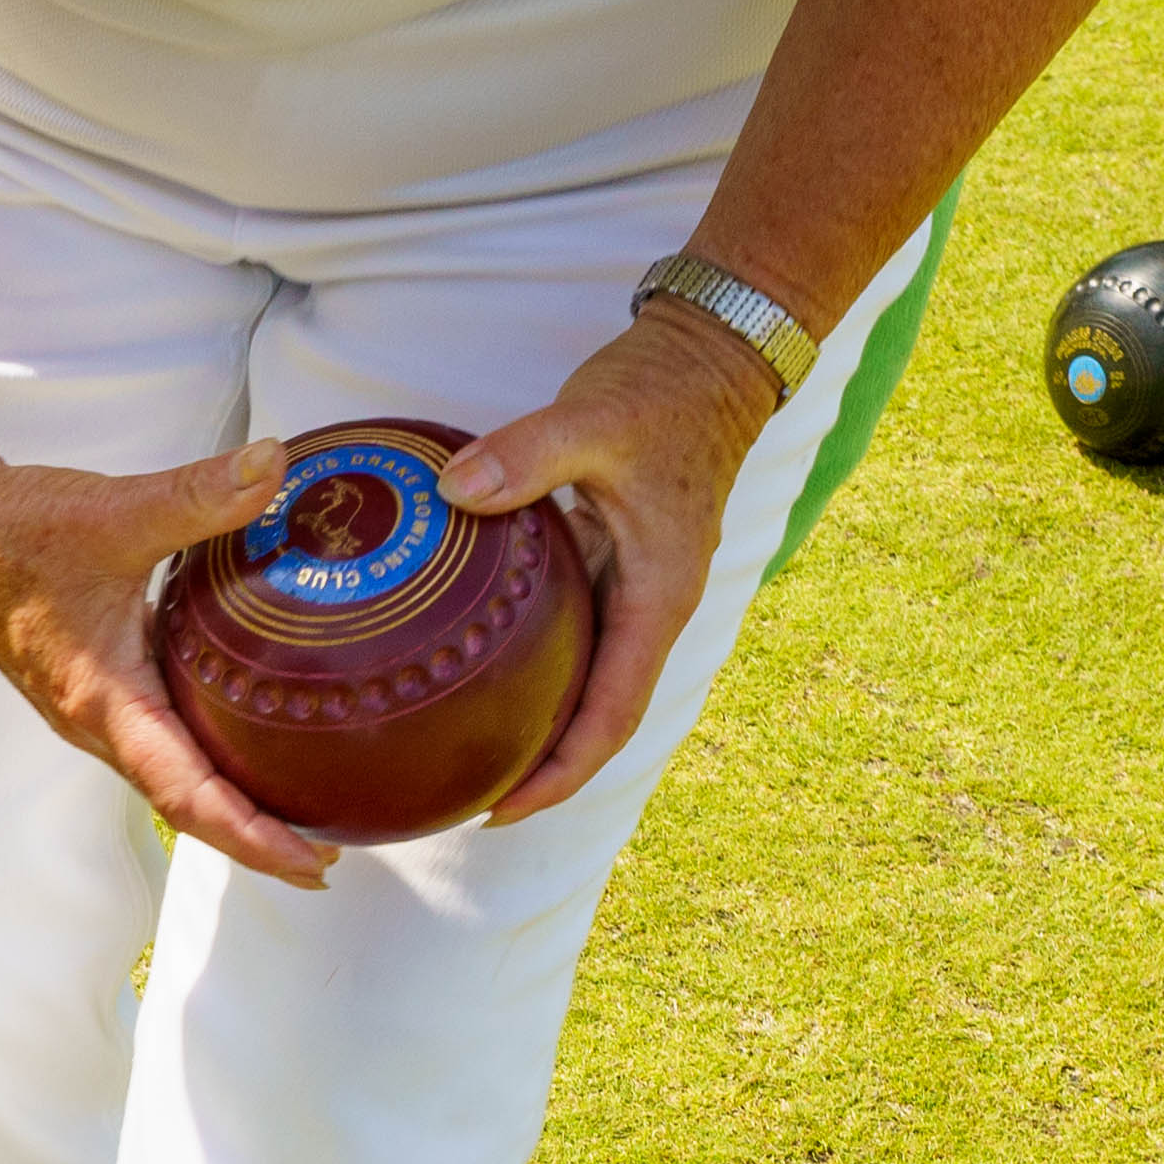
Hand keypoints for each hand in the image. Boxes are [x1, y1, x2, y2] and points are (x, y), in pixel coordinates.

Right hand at [0, 435, 337, 886]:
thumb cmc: (17, 531)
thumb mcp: (116, 511)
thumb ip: (200, 493)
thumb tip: (276, 465)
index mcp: (106, 703)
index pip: (189, 796)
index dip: (254, 837)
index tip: (312, 863)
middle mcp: (99, 724)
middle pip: (186, 807)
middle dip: (255, 840)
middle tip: (326, 859)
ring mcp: (93, 712)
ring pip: (171, 780)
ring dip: (230, 808)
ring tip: (298, 815)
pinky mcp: (94, 689)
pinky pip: (160, 744)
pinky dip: (207, 762)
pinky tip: (246, 736)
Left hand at [441, 303, 787, 826]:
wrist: (711, 355)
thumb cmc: (663, 389)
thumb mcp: (596, 416)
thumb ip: (527, 453)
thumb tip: (451, 491)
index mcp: (659, 599)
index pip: (611, 717)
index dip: (560, 773)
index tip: (501, 809)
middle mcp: (650, 607)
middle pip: (597, 719)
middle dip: (541, 770)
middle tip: (462, 798)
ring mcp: (633, 588)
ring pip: (586, 681)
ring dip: (537, 724)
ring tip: (463, 753)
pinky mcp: (611, 562)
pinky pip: (570, 634)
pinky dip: (532, 664)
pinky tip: (472, 663)